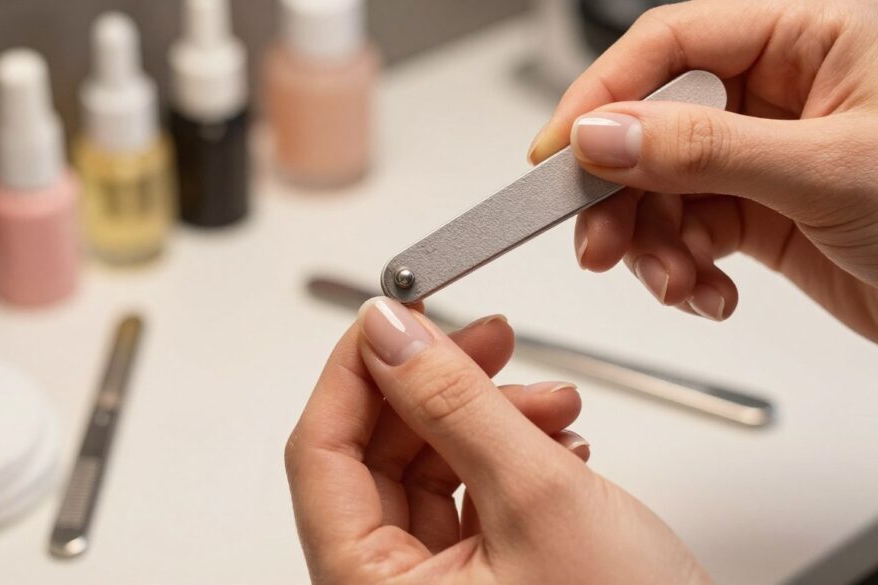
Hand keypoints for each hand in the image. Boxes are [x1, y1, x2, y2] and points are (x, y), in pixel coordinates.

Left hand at [286, 297, 707, 583]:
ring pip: (430, 469)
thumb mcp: (535, 497)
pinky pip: (471, 497)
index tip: (393, 315)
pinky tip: (558, 442)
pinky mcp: (482, 581)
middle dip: (440, 388)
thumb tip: (392, 334)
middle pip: (376, 455)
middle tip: (487, 339)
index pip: (319, 453)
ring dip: (489, 419)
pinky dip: (511, 457)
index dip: (354, 371)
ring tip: (552, 402)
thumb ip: (454, 403)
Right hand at [528, 0, 877, 345]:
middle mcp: (779, 93)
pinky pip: (687, 234)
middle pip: (652, 125)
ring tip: (673, 283)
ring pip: (661, 189)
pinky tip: (707, 292)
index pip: (672, 45)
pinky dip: (682, 270)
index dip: (604, 94)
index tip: (561, 152)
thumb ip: (704, 150)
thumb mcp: (827, 170)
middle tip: (597, 240)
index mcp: (807, 39)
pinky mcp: (760, 214)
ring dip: (650, 245)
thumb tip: (605, 135)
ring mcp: (763, 157)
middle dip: (620, 192)